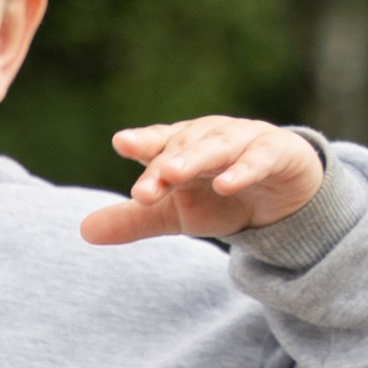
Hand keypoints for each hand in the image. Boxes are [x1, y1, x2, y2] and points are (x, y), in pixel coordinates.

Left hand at [80, 116, 323, 246]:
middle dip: (165, 161)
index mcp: (182, 145)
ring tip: (174, 173)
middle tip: (147, 180)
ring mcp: (245, 141)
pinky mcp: (278, 153)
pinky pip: (259, 159)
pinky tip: (226, 184)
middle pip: (184, 146)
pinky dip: (244, 170)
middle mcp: (210, 136)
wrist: (283, 197)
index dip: (142, 142)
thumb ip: (135, 219)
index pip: (159, 142)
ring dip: (196, 158)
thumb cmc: (220, 196)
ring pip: (218, 147)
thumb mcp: (176, 213)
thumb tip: (84, 231)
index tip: (122, 143)